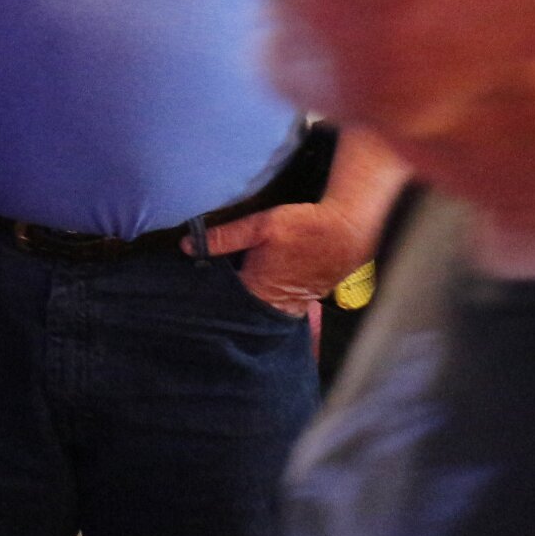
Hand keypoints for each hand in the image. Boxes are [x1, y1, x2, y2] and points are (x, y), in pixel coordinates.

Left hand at [190, 200, 373, 316]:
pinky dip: (265, 298)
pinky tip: (256, 286)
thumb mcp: (260, 226)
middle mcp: (273, 304)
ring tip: (226, 289)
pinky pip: (277, 304)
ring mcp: (290, 305)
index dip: (208, 296)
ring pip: (260, 308)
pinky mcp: (302, 300)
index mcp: (257, 290)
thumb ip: (224, 237)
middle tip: (203, 291)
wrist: (347, 233)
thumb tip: (187, 246)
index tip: (190, 292)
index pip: (224, 302)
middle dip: (226, 302)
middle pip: (242, 310)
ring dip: (246, 301)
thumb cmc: (303, 227)